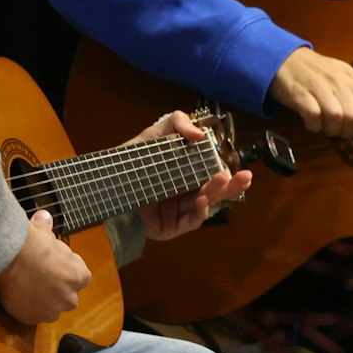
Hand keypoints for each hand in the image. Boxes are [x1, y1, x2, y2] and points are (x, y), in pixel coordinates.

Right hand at [0, 210, 91, 324]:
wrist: (10, 258)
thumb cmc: (32, 243)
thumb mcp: (44, 231)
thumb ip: (47, 228)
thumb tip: (45, 217)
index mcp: (80, 276)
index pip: (80, 278)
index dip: (65, 272)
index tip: (53, 266)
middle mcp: (70, 298)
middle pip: (66, 296)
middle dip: (56, 290)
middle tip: (38, 278)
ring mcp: (51, 311)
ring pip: (49, 308)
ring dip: (41, 301)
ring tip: (25, 287)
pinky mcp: (32, 319)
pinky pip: (30, 315)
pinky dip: (24, 308)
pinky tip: (16, 295)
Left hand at [129, 110, 252, 240]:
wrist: (107, 182)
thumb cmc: (132, 158)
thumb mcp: (156, 133)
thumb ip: (178, 124)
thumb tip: (201, 135)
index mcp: (187, 177)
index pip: (213, 177)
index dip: (229, 176)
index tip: (243, 171)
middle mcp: (186, 195)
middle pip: (215, 193)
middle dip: (231, 187)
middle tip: (246, 177)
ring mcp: (178, 213)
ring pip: (205, 206)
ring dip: (217, 194)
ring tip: (223, 180)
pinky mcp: (170, 228)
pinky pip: (190, 222)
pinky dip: (199, 212)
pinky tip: (203, 201)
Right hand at [267, 47, 352, 137]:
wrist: (283, 59)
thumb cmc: (316, 69)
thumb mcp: (344, 72)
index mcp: (350, 77)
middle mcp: (337, 81)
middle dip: (347, 131)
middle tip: (338, 131)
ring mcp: (318, 87)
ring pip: (335, 117)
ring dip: (330, 130)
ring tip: (324, 128)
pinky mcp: (300, 94)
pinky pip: (313, 117)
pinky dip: (314, 126)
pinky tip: (311, 124)